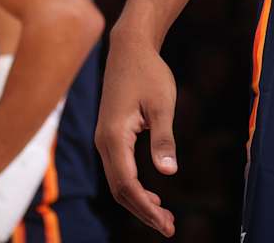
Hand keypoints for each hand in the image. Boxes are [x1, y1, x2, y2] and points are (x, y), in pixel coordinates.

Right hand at [95, 25, 180, 235]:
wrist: (130, 48)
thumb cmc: (149, 72)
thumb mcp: (163, 105)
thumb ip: (163, 140)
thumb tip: (168, 173)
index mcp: (114, 138)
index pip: (127, 185)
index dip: (146, 207)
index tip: (167, 223)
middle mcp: (104, 143)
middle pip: (120, 190)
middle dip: (143, 211)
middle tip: (169, 227)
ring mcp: (104, 140)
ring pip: (118, 182)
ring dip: (139, 202)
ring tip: (164, 217)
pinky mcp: (110, 136)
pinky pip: (119, 170)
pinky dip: (134, 187)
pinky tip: (153, 195)